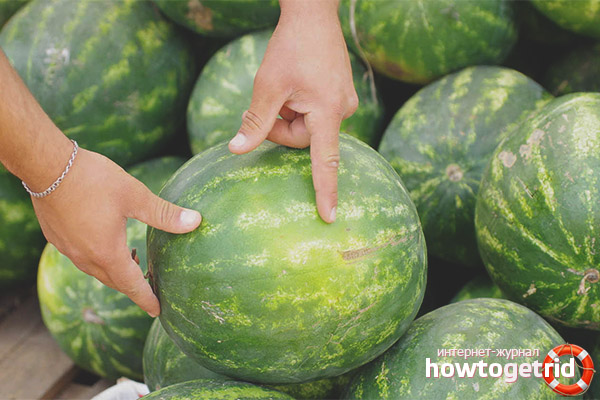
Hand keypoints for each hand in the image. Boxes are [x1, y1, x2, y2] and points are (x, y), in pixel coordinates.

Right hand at [32, 149, 200, 316]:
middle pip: (114, 281)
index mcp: (107, 253)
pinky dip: (98, 259)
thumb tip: (196, 221)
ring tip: (132, 261)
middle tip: (150, 286)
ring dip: (115, 272)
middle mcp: (85, 257)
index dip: (147, 299)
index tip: (158, 311)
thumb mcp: (136, 196)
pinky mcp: (57, 237)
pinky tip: (105, 242)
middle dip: (133, 286)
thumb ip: (165, 214)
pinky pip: (81, 258)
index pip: (132, 285)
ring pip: (96, 270)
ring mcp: (67, 249)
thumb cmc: (93, 180)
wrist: (47, 166)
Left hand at [228, 0, 357, 222]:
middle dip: (279, 127)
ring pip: (305, 127)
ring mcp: (343, 103)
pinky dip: (296, 107)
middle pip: (302, 140)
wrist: (313, 14)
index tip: (329, 217)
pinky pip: (313, 115)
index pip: (325, 162)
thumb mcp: (267, 86)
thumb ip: (256, 122)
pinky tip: (292, 86)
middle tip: (267, 102)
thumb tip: (237, 150)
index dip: (325, 191)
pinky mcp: (338, 96)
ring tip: (283, 88)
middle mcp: (342, 111)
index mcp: (328, 112)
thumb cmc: (291, 47)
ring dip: (287, 114)